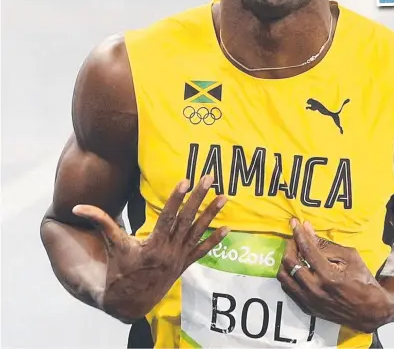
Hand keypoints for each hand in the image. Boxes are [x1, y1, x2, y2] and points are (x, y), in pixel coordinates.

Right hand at [72, 175, 228, 321]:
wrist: (130, 302)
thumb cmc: (119, 270)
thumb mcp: (112, 246)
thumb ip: (100, 222)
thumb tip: (78, 207)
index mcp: (153, 245)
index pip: (168, 217)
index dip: (176, 198)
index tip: (186, 181)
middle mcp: (170, 251)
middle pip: (187, 219)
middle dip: (199, 197)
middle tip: (210, 178)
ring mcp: (180, 258)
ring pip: (199, 232)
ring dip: (212, 214)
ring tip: (224, 196)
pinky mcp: (185, 264)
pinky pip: (203, 251)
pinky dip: (215, 240)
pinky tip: (228, 228)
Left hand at [277, 220, 389, 333]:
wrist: (369, 311)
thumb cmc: (362, 280)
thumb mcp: (349, 257)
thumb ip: (326, 244)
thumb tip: (307, 228)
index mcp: (327, 275)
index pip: (306, 249)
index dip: (298, 233)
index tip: (294, 223)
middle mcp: (314, 289)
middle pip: (290, 262)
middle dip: (290, 245)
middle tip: (295, 239)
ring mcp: (308, 300)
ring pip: (284, 277)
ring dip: (286, 261)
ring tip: (294, 253)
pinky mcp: (306, 307)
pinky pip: (288, 288)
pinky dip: (289, 275)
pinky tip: (297, 268)